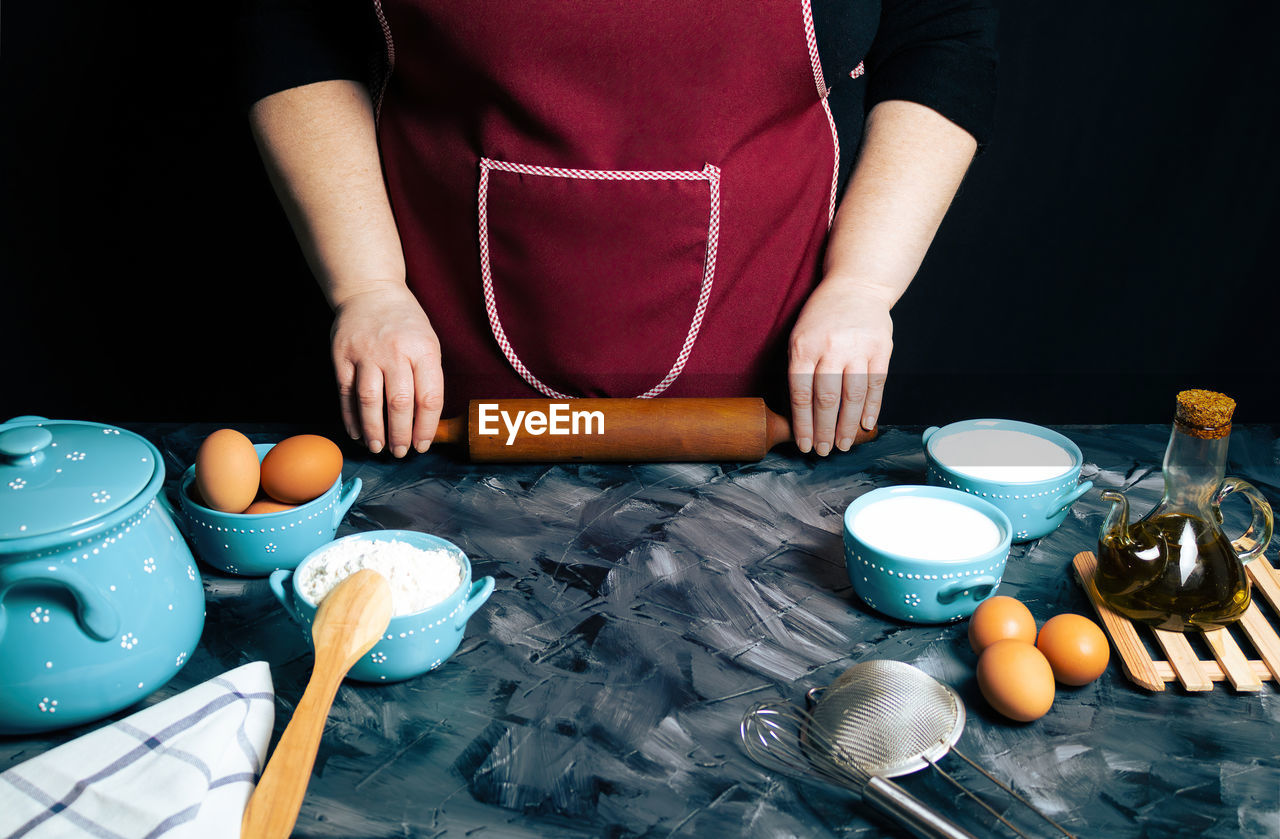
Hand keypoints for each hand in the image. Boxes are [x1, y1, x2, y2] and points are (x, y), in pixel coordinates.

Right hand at [330, 282, 443, 456]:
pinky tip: (357, 432)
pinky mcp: (342, 356)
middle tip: (400, 452)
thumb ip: (428, 376)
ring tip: (378, 448)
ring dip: (374, 430)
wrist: (369, 290)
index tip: (422, 445)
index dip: (426, 427)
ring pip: (370, 401)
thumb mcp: (428, 341)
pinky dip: (351, 417)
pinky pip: (346, 393)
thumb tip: (426, 421)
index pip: (429, 397)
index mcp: (423, 349)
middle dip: (400, 434)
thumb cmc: (404, 323)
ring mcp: (366, 353)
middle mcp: (395, 351)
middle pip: (399, 403)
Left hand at [787, 283, 892, 455]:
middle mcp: (831, 347)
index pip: (801, 394)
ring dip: (847, 426)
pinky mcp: (882, 349)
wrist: (857, 286)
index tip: (804, 445)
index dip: (803, 424)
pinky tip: (865, 425)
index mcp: (804, 346)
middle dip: (824, 431)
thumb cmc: (822, 317)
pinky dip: (871, 409)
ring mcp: (858, 348)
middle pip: (827, 399)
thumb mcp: (800, 335)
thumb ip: (799, 369)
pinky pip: (876, 385)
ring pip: (852, 396)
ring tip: (843, 444)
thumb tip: (800, 414)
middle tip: (824, 451)